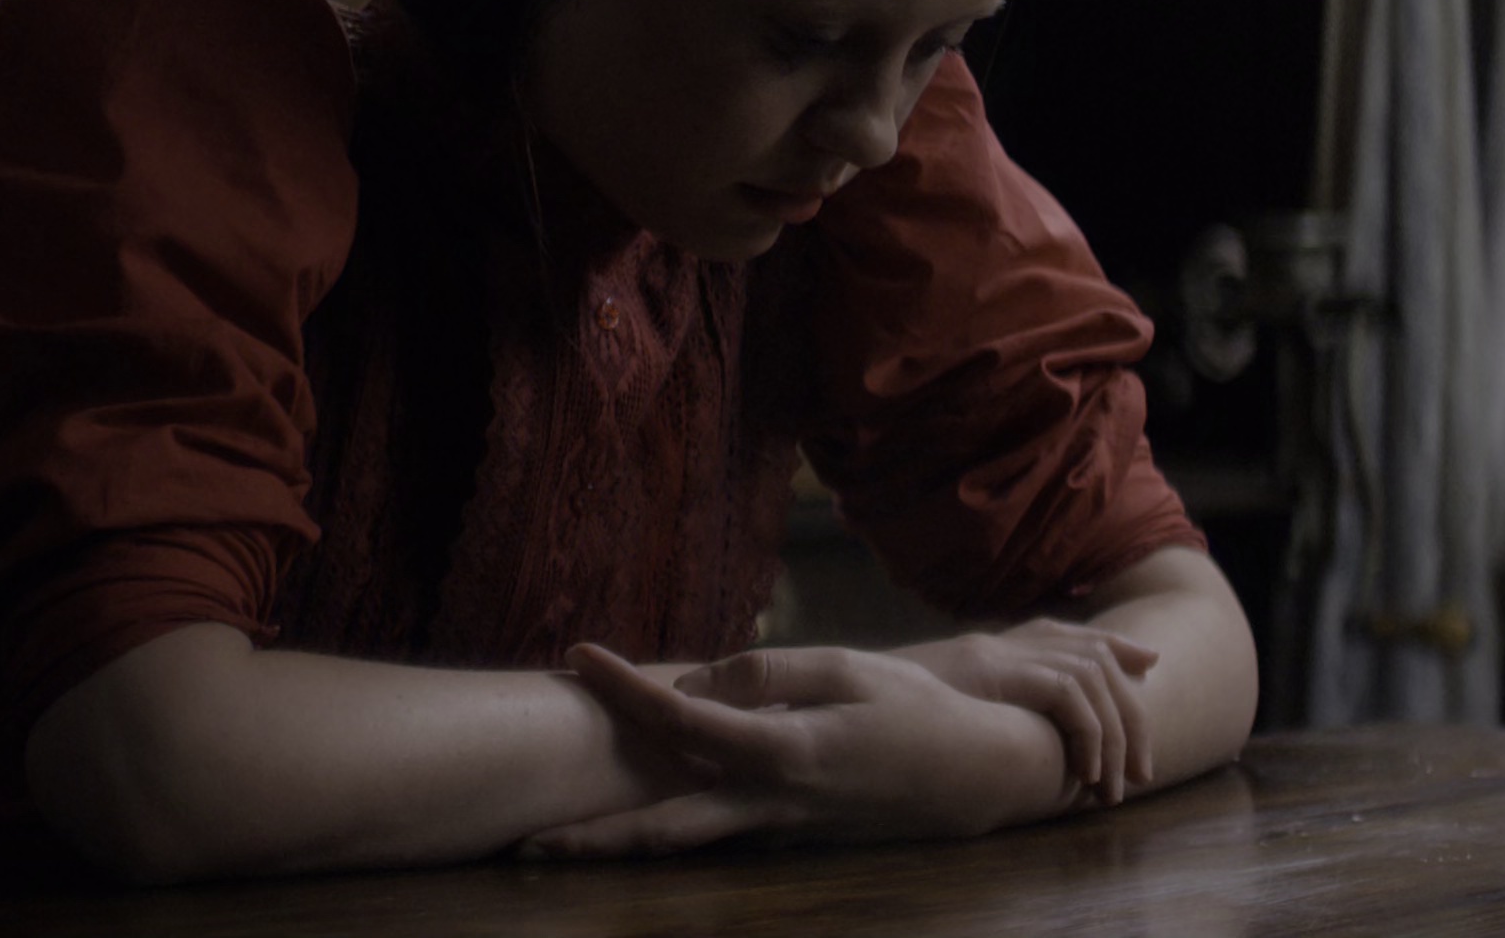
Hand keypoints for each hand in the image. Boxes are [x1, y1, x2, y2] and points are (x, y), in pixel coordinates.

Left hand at [527, 643, 1074, 858]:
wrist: (979, 777)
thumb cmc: (919, 711)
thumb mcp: (852, 668)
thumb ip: (771, 673)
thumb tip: (700, 688)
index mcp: (786, 751)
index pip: (684, 721)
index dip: (626, 690)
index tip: (579, 656)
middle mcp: (773, 804)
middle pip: (666, 829)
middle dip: (595, 840)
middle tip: (525, 842)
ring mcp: (780, 832)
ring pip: (686, 845)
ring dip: (621, 847)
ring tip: (556, 844)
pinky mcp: (790, 840)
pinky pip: (717, 834)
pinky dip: (667, 829)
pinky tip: (631, 818)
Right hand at [890, 620, 1160, 804]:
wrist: (851, 701)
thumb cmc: (891, 717)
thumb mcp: (943, 707)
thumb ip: (983, 707)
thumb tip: (1023, 736)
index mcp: (996, 646)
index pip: (1071, 635)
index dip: (1115, 645)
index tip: (1148, 664)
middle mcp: (1005, 642)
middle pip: (1095, 657)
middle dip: (1131, 712)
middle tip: (1144, 769)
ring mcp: (1001, 653)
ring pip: (1093, 678)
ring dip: (1116, 735)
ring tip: (1116, 786)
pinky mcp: (997, 672)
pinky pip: (1068, 696)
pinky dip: (1089, 733)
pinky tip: (1087, 774)